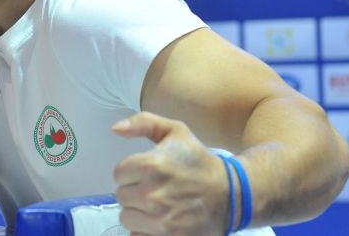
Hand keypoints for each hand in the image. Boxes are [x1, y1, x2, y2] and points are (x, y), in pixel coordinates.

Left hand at [111, 112, 228, 235]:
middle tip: (156, 188)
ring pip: (127, 218)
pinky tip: (162, 219)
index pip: (119, 174)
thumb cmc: (200, 162)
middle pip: (121, 197)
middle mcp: (152, 195)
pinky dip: (146, 230)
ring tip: (159, 204)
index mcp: (151, 165)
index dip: (132, 172)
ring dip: (139, 212)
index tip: (148, 172)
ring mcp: (160, 221)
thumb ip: (142, 123)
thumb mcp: (175, 131)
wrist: (232, 194)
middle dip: (135, 191)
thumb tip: (115, 129)